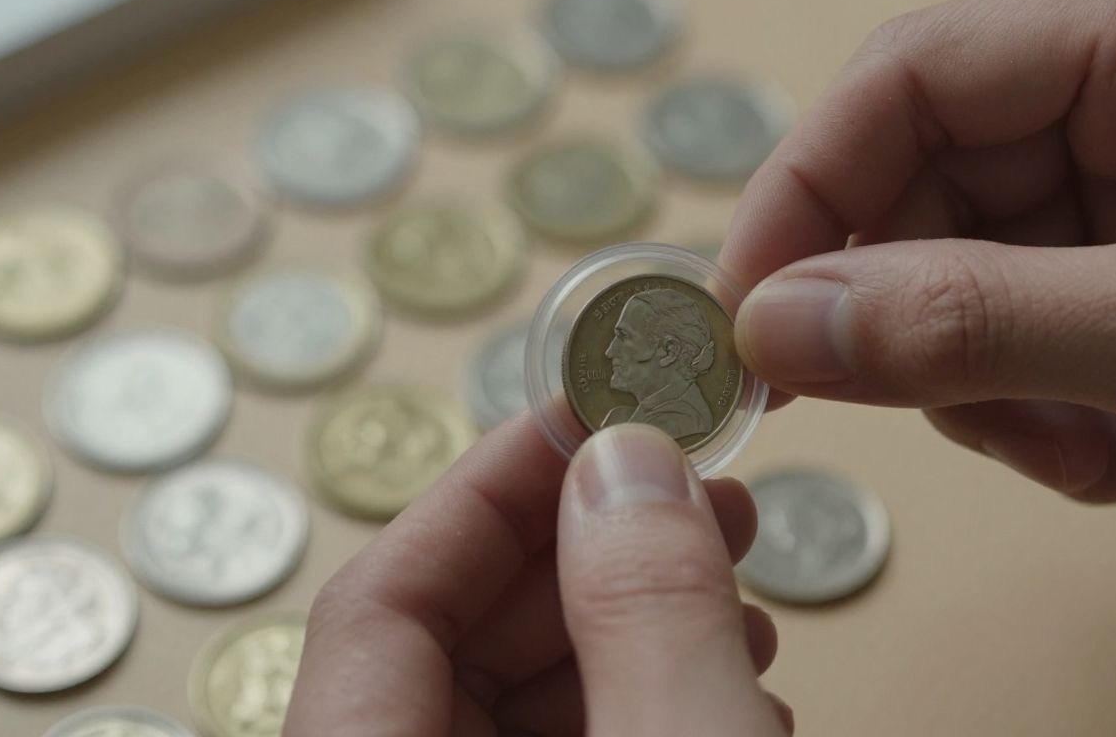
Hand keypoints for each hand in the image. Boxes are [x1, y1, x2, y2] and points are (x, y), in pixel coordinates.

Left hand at [284, 417, 791, 735]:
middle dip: (590, 553)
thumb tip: (625, 463)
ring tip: (737, 589)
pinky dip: (640, 702)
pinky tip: (728, 681)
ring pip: (519, 703)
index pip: (378, 604)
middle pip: (453, 644)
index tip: (593, 413)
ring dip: (632, 627)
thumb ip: (646, 612)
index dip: (489, 488)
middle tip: (702, 495)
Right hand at [723, 0, 1115, 501]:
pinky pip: (1050, 330)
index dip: (809, 194)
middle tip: (975, 430)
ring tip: (1097, 461)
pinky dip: (1071, 413)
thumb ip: (977, 325)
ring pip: (985, 283)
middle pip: (941, 194)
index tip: (749, 319)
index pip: (916, 76)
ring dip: (1010, 397)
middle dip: (938, 338)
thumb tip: (776, 327)